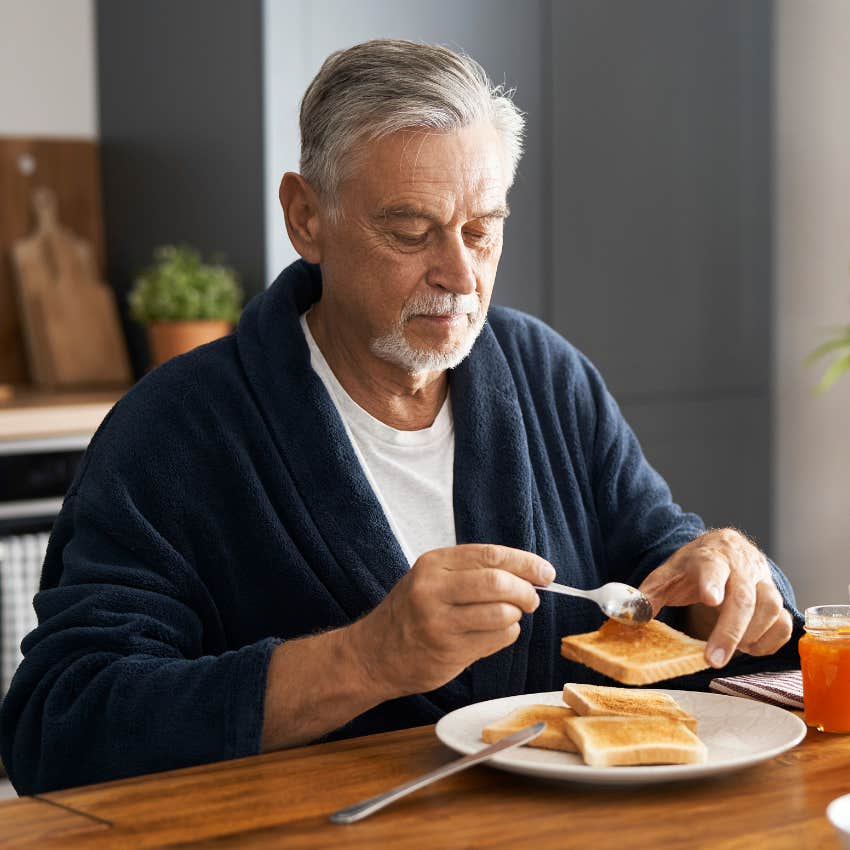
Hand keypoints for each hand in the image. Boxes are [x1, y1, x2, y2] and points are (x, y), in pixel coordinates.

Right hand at [351, 544, 555, 696]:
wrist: (372, 654)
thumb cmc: (409, 613)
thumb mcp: (431, 578)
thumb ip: (472, 571)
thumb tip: (528, 573)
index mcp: (433, 563)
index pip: (491, 555)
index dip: (525, 563)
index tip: (546, 572)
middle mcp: (433, 589)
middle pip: (498, 583)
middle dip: (526, 591)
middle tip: (532, 598)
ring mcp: (440, 622)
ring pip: (502, 614)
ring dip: (516, 616)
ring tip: (509, 617)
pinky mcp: (448, 651)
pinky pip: (497, 639)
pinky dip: (506, 635)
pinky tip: (494, 634)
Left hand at [637, 529, 792, 668]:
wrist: (724, 548)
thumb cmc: (693, 567)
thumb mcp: (667, 575)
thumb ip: (647, 595)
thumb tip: (629, 617)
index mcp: (709, 557)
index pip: (712, 566)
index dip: (712, 583)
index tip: (710, 600)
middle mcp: (740, 566)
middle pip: (743, 597)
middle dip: (729, 631)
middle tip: (713, 660)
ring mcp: (762, 581)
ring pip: (771, 607)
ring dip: (752, 635)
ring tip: (733, 651)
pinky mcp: (777, 598)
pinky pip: (784, 622)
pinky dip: (770, 641)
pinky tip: (750, 648)